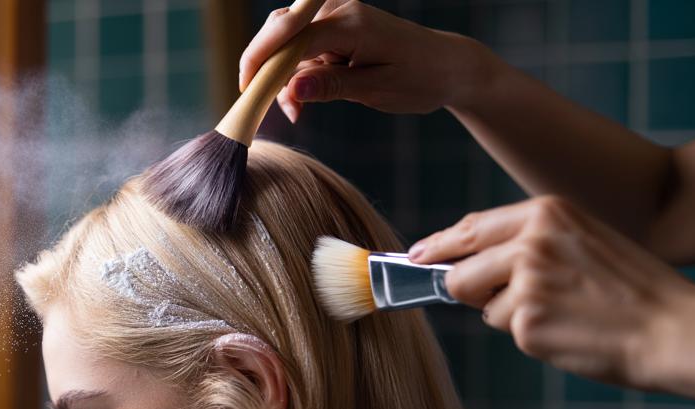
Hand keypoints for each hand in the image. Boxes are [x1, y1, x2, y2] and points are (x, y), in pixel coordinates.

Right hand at [238, 0, 495, 122]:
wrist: (446, 66)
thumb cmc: (419, 78)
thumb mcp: (376, 89)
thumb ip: (332, 87)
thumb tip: (291, 89)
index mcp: (352, 23)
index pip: (294, 37)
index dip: (264, 64)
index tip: (247, 93)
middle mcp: (340, 11)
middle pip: (282, 30)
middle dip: (266, 68)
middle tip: (266, 105)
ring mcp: (336, 17)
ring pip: (287, 42)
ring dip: (282, 77)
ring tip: (298, 111)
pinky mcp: (335, 29)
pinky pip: (301, 48)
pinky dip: (296, 74)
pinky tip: (303, 100)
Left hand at [409, 196, 694, 390]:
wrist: (674, 328)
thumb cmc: (631, 289)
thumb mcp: (582, 240)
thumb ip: (527, 242)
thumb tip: (464, 266)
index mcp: (546, 212)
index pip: (471, 228)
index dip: (438, 247)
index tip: (415, 257)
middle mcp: (529, 240)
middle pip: (459, 273)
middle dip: (471, 293)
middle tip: (517, 302)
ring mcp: (525, 281)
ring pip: (482, 306)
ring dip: (510, 316)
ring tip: (563, 312)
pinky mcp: (525, 321)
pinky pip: (507, 331)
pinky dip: (531, 337)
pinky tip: (568, 331)